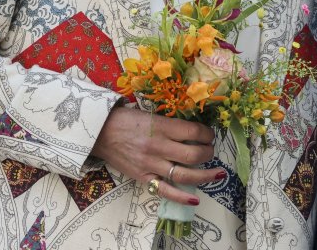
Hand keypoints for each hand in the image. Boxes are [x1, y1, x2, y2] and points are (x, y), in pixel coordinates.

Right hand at [92, 106, 220, 206]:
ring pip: (185, 175)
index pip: (194, 132)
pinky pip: (165, 191)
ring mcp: (151, 165)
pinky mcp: (144, 178)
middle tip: (211, 150)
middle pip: (194, 154)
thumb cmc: (126, 120)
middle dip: (209, 153)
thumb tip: (194, 131)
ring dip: (205, 175)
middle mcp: (159, 146)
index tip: (209, 135)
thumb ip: (171, 125)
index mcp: (161, 127)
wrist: (100, 133)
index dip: (207, 134)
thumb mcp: (151, 115)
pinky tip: (195, 200)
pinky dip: (182, 197)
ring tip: (217, 173)